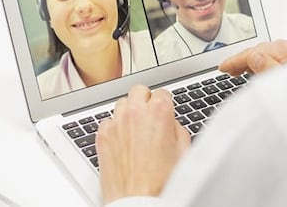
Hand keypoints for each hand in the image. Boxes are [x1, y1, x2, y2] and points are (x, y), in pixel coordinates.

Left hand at [96, 84, 189, 203]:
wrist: (139, 202)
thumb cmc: (161, 183)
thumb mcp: (184, 152)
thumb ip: (178, 129)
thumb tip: (171, 123)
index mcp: (159, 112)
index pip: (162, 92)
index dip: (166, 103)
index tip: (165, 111)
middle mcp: (135, 113)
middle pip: (139, 90)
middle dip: (146, 100)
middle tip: (151, 115)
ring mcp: (116, 124)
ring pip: (122, 103)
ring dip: (130, 111)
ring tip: (136, 129)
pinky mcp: (102, 136)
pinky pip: (107, 121)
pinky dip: (115, 127)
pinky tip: (123, 140)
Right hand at [218, 39, 286, 75]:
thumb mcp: (282, 85)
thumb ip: (266, 69)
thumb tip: (253, 57)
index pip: (255, 52)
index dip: (236, 60)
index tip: (222, 67)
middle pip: (265, 49)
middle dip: (246, 58)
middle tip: (230, 70)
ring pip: (276, 52)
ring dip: (259, 59)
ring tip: (245, 70)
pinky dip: (273, 62)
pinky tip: (270, 70)